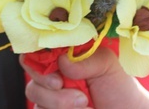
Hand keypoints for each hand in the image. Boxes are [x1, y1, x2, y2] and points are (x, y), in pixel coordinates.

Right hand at [20, 48, 148, 108]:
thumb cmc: (118, 87)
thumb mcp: (107, 64)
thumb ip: (85, 58)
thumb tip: (62, 61)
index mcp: (64, 53)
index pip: (38, 44)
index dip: (38, 50)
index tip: (54, 63)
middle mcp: (53, 71)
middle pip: (30, 68)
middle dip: (46, 79)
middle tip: (64, 85)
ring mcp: (49, 93)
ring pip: (33, 92)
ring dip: (56, 100)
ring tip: (84, 104)